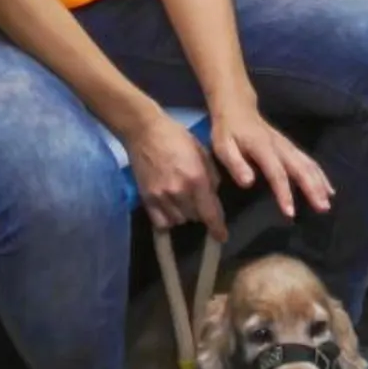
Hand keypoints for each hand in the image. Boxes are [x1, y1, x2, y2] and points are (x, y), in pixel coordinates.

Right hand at [127, 111, 227, 239]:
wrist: (145, 131)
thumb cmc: (178, 137)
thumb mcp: (203, 152)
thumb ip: (211, 177)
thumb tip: (213, 195)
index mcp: (196, 179)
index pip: (210, 213)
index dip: (217, 228)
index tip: (222, 237)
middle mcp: (179, 192)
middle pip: (195, 217)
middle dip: (202, 212)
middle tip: (200, 200)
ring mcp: (161, 197)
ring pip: (179, 221)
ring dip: (186, 215)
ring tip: (185, 201)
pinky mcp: (146, 198)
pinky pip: (160, 221)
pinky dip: (168, 219)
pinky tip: (171, 208)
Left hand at [210, 105, 332, 219]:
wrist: (237, 108)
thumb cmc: (227, 130)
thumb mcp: (222, 146)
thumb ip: (235, 163)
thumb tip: (248, 183)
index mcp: (263, 147)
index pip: (277, 172)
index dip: (284, 192)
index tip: (290, 213)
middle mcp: (281, 146)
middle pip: (300, 167)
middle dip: (313, 188)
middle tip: (322, 208)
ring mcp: (288, 145)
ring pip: (308, 163)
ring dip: (320, 182)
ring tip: (328, 202)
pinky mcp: (291, 147)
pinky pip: (309, 161)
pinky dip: (320, 175)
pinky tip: (328, 188)